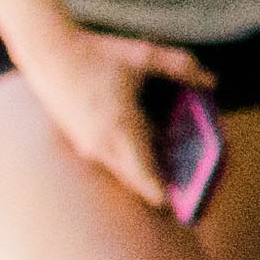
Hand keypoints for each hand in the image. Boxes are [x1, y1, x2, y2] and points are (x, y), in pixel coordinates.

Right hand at [18, 23, 214, 212]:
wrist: (47, 51)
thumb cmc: (96, 53)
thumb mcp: (143, 55)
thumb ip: (181, 67)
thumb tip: (213, 82)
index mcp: (121, 128)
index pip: (144, 174)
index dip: (162, 194)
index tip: (180, 208)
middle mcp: (101, 143)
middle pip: (135, 179)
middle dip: (159, 186)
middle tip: (185, 194)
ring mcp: (86, 144)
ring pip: (121, 170)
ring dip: (144, 172)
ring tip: (172, 171)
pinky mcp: (79, 140)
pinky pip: (109, 160)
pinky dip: (128, 160)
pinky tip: (146, 147)